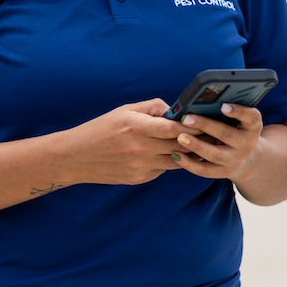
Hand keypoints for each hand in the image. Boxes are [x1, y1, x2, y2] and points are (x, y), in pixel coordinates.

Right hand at [63, 99, 199, 186]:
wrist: (76, 157)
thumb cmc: (100, 129)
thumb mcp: (124, 110)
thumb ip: (151, 107)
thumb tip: (173, 110)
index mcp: (136, 126)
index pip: (174, 127)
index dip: (192, 125)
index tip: (203, 121)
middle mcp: (140, 148)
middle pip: (179, 146)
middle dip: (196, 140)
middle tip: (210, 134)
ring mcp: (140, 166)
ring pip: (176, 161)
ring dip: (185, 153)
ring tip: (195, 145)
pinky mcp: (139, 178)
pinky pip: (162, 170)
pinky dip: (166, 162)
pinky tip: (164, 155)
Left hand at [172, 104, 263, 182]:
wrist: (246, 156)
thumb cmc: (236, 128)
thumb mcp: (239, 118)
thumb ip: (226, 109)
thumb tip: (200, 100)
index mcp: (252, 126)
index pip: (251, 117)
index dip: (238, 111)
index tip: (223, 105)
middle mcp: (247, 144)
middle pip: (226, 135)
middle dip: (205, 126)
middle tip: (186, 119)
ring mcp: (236, 160)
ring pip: (215, 155)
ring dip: (196, 146)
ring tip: (180, 137)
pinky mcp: (224, 172)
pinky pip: (206, 170)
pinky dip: (189, 163)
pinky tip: (176, 154)